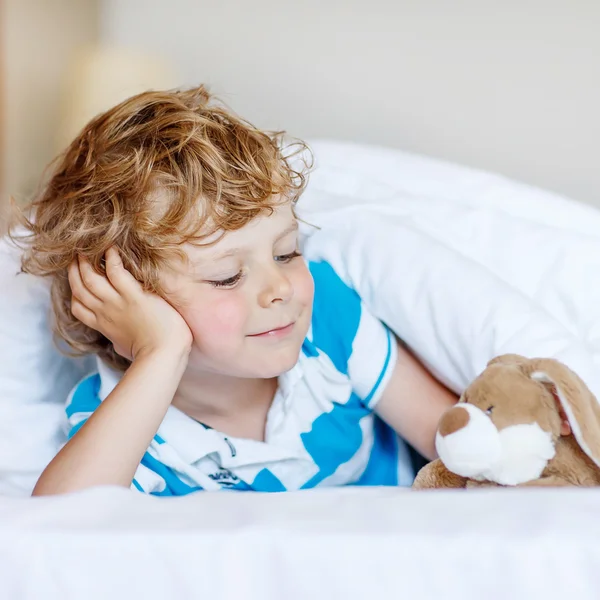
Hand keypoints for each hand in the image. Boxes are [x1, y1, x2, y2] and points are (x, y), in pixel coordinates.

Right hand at [68, 247, 192, 360]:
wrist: (164, 354)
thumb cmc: (152, 352)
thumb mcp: (126, 347)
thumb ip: (119, 340)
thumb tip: (119, 343)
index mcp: (103, 325)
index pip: (77, 306)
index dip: (74, 292)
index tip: (77, 280)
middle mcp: (105, 312)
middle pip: (79, 288)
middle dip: (74, 271)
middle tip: (76, 256)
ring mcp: (118, 303)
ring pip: (91, 278)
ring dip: (86, 262)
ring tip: (88, 249)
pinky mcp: (134, 295)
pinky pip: (117, 272)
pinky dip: (112, 259)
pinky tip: (111, 249)